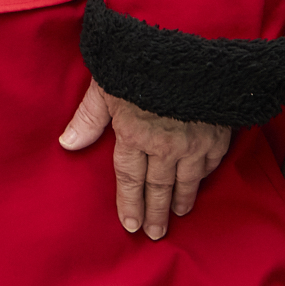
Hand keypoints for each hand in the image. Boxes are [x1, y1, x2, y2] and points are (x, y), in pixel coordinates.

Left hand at [58, 78, 231, 238]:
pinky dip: (204, 177)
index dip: (129, 203)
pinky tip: (200, 184)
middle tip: (154, 233)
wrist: (190, 52)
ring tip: (178, 216)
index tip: (130, 224)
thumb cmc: (140, 62)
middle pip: (157, 187)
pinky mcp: (217, 134)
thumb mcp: (106, 84)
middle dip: (154, 213)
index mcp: (133, 134)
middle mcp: (164, 146)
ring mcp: (193, 143)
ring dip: (181, 201)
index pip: (130, 178)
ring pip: (186, 181)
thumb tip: (67, 144)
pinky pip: (210, 164)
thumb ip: (89, 117)